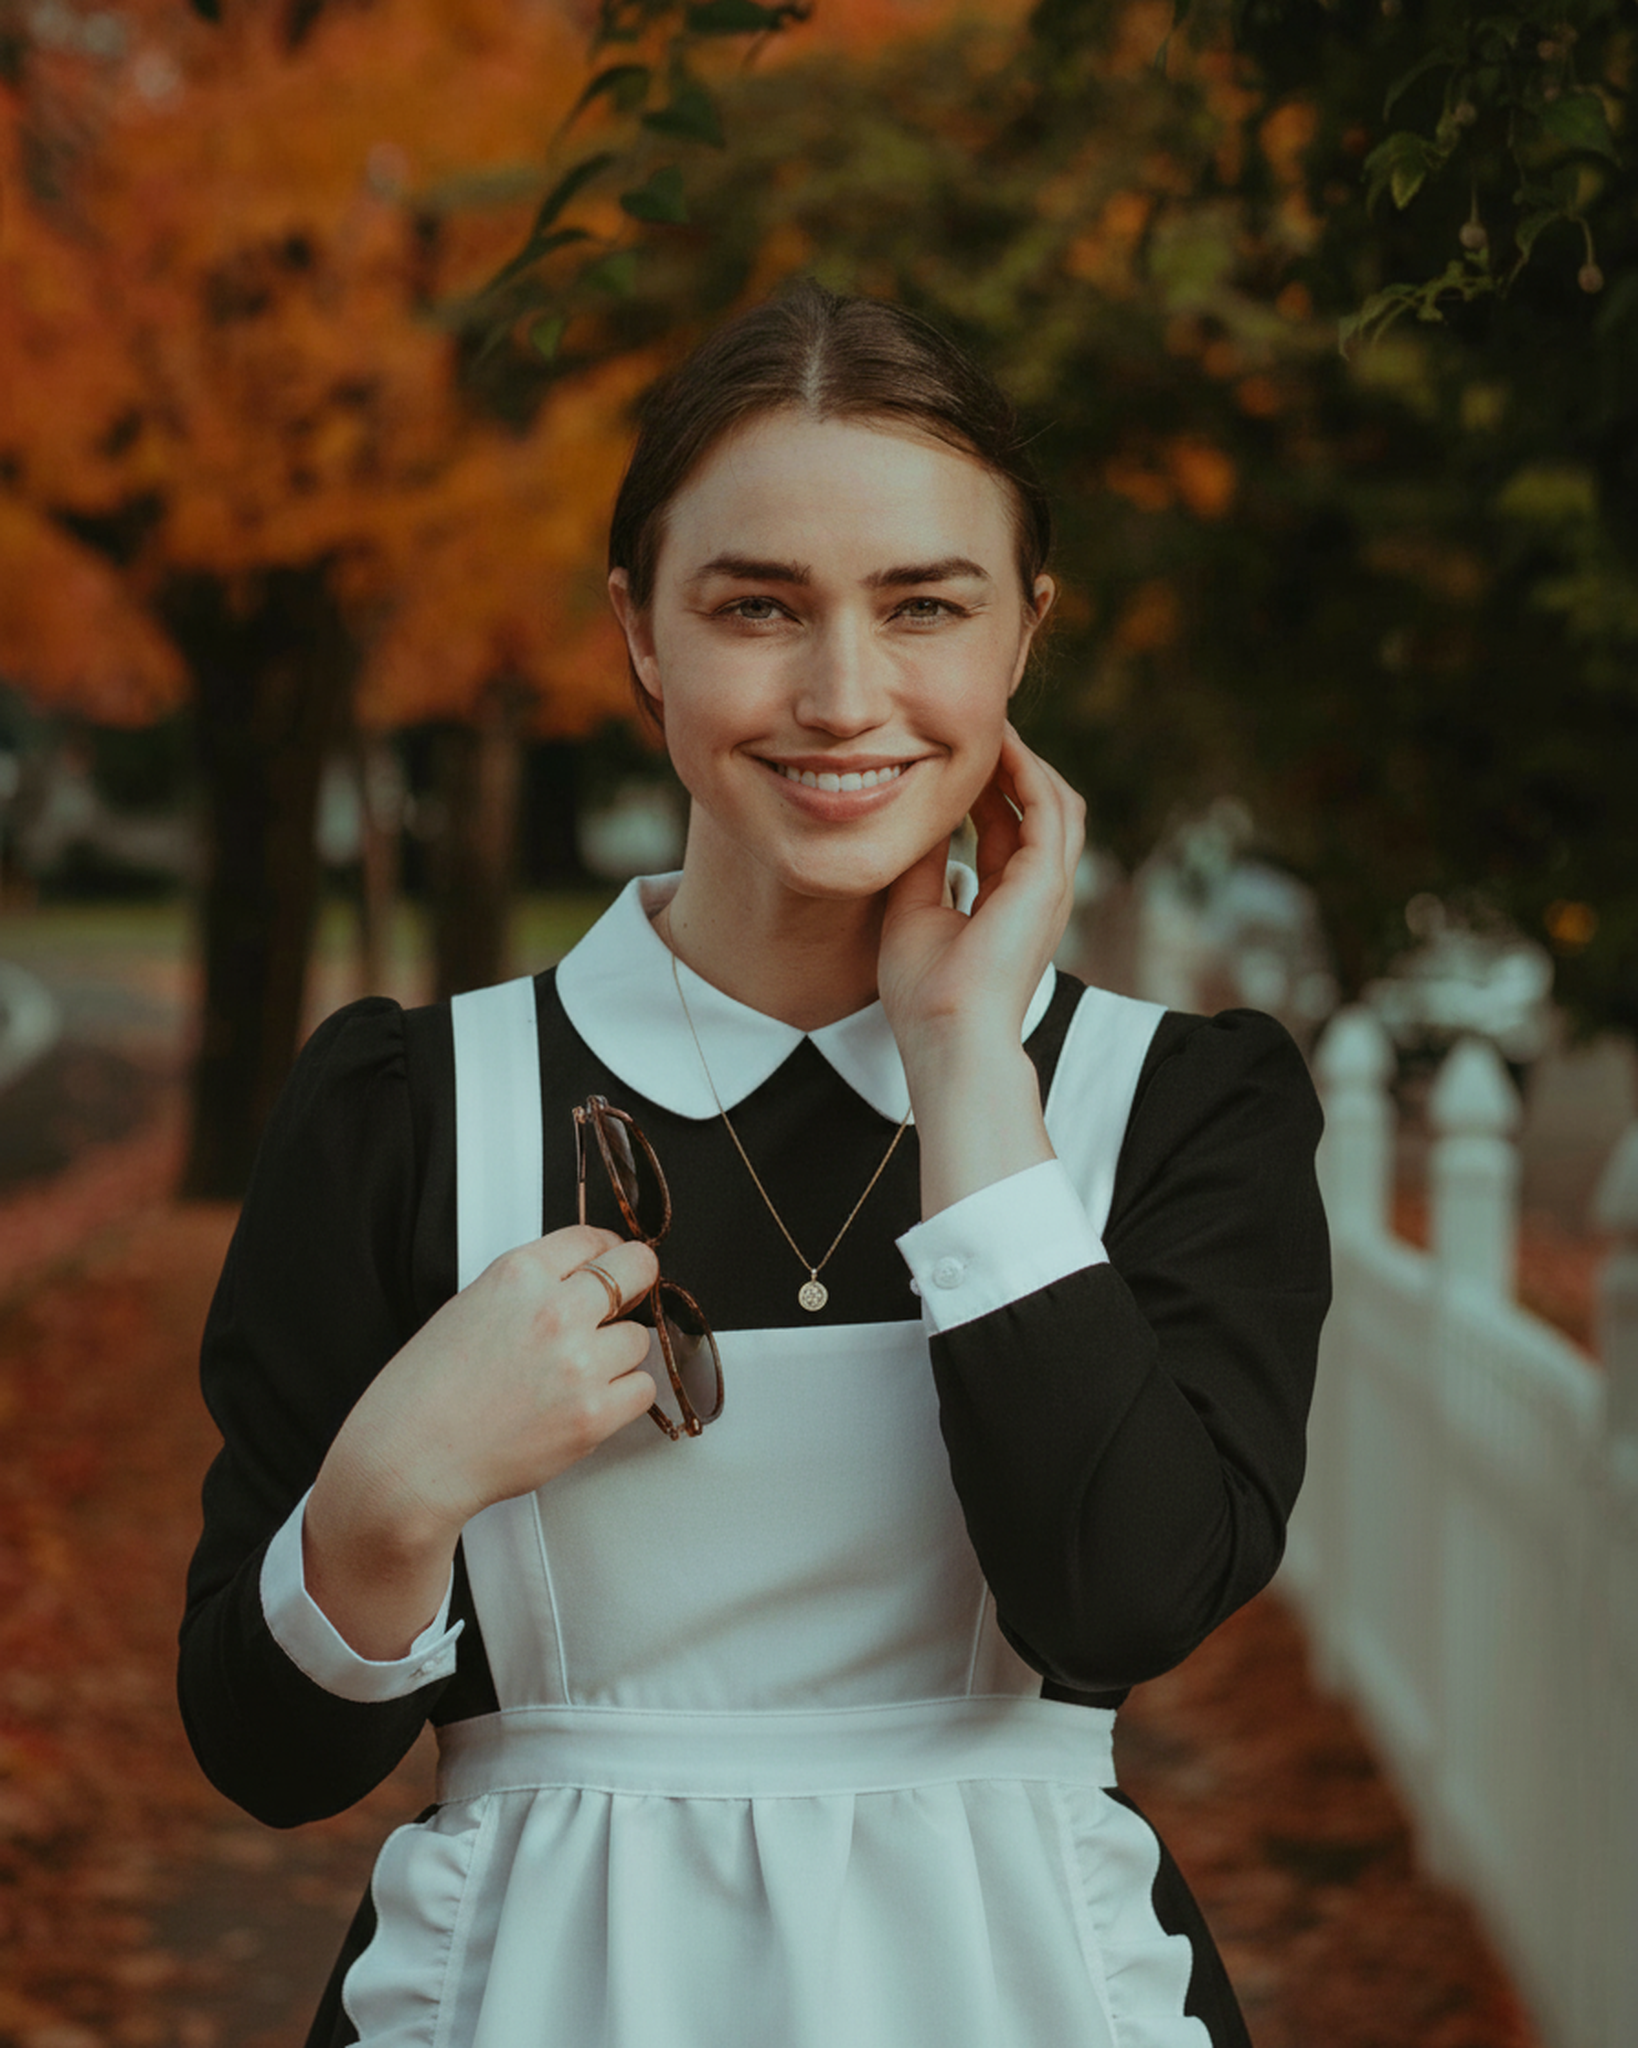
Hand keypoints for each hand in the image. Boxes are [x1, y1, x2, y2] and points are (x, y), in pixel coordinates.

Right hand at [303, 1224, 658, 1658]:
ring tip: (580, 1372)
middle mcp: (554, 1310)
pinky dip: (624, 1395)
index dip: (608, 1250)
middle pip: (636, 1270)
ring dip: (619, 1353)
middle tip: (630, 1298)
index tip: (611, 1260)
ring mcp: (579, 1362)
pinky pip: (642, 1388)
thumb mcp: (468, 1308)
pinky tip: (591, 1400)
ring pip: (640, 1338)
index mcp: (517, 1275)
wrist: (410, 1460)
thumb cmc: (425, 1394)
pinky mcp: (593, 1413)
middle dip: (636, 1282)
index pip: (591, 1239)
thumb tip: (573, 1283)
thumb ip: (526, 1290)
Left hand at [878, 722, 1083, 1061]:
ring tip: (992, 728)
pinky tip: (999, 747)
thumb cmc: (926, 993)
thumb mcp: (912, 911)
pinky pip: (1047, 807)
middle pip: (1040, 809)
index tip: (955, 758)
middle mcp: (1037, 892)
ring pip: (1055, 801)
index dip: (987, 790)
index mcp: (1009, 903)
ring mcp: (1049, 886)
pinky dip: (1027, 772)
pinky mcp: (1047, 881)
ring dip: (1025, 761)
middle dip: (1014, 766)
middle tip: (979, 729)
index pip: (1008, 830)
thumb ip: (921, 865)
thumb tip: (913, 819)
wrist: (946, 1033)